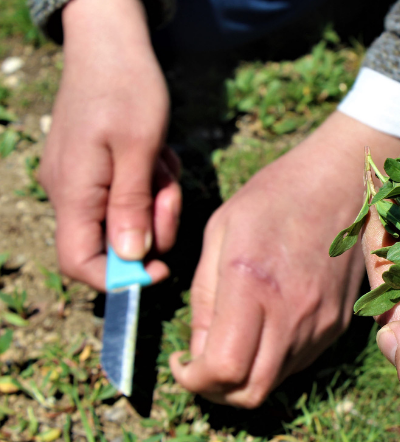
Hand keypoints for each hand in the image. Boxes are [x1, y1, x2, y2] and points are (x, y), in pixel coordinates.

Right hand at [38, 0, 180, 288]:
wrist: (111, 44)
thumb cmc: (126, 89)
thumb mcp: (139, 149)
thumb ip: (132, 206)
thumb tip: (130, 258)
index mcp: (74, 191)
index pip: (79, 262)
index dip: (117, 278)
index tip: (160, 270)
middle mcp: (70, 191)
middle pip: (113, 241)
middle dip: (152, 225)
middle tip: (170, 190)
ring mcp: (82, 180)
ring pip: (128, 217)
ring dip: (156, 200)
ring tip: (163, 162)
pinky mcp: (96, 169)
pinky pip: (128, 194)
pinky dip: (150, 183)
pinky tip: (157, 154)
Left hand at [169, 112, 399, 407]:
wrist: (343, 183)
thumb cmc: (275, 197)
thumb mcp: (220, 233)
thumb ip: (204, 297)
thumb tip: (198, 350)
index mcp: (252, 286)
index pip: (223, 369)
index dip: (193, 379)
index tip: (182, 362)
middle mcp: (292, 315)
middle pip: (250, 393)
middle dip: (216, 391)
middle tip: (202, 367)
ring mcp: (320, 324)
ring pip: (275, 382)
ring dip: (245, 376)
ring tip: (233, 342)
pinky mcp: (338, 324)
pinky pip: (298, 363)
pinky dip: (272, 360)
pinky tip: (263, 327)